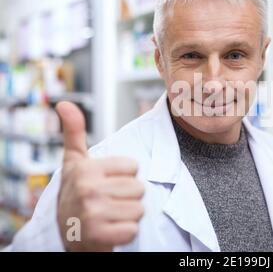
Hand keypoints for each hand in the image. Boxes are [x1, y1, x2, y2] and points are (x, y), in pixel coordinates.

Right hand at [55, 102, 144, 251]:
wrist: (65, 233)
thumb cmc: (75, 191)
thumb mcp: (74, 161)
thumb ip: (74, 131)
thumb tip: (65, 103)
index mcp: (86, 168)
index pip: (133, 166)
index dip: (124, 176)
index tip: (107, 182)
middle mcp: (88, 189)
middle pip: (139, 188)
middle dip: (128, 196)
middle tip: (109, 201)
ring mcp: (93, 214)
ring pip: (139, 209)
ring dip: (128, 215)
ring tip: (110, 214)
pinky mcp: (100, 236)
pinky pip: (133, 229)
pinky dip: (125, 232)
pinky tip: (110, 229)